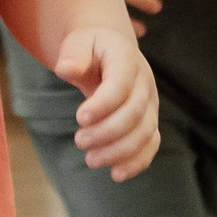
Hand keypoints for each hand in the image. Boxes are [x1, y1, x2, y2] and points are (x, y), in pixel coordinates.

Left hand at [54, 25, 161, 181]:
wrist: (108, 50)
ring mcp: (150, 103)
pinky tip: (116, 174)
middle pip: (134, 113)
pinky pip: (150, 144)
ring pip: (145, 132)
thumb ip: (73, 54)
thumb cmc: (89, 48)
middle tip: (79, 141)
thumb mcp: (78, 42)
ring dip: (119, 151)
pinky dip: (137, 162)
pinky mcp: (148, 121)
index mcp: (126, 58)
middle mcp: (144, 82)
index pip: (121, 84)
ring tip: (90, 160)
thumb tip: (65, 69)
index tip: (80, 118)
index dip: (104, 104)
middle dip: (107, 132)